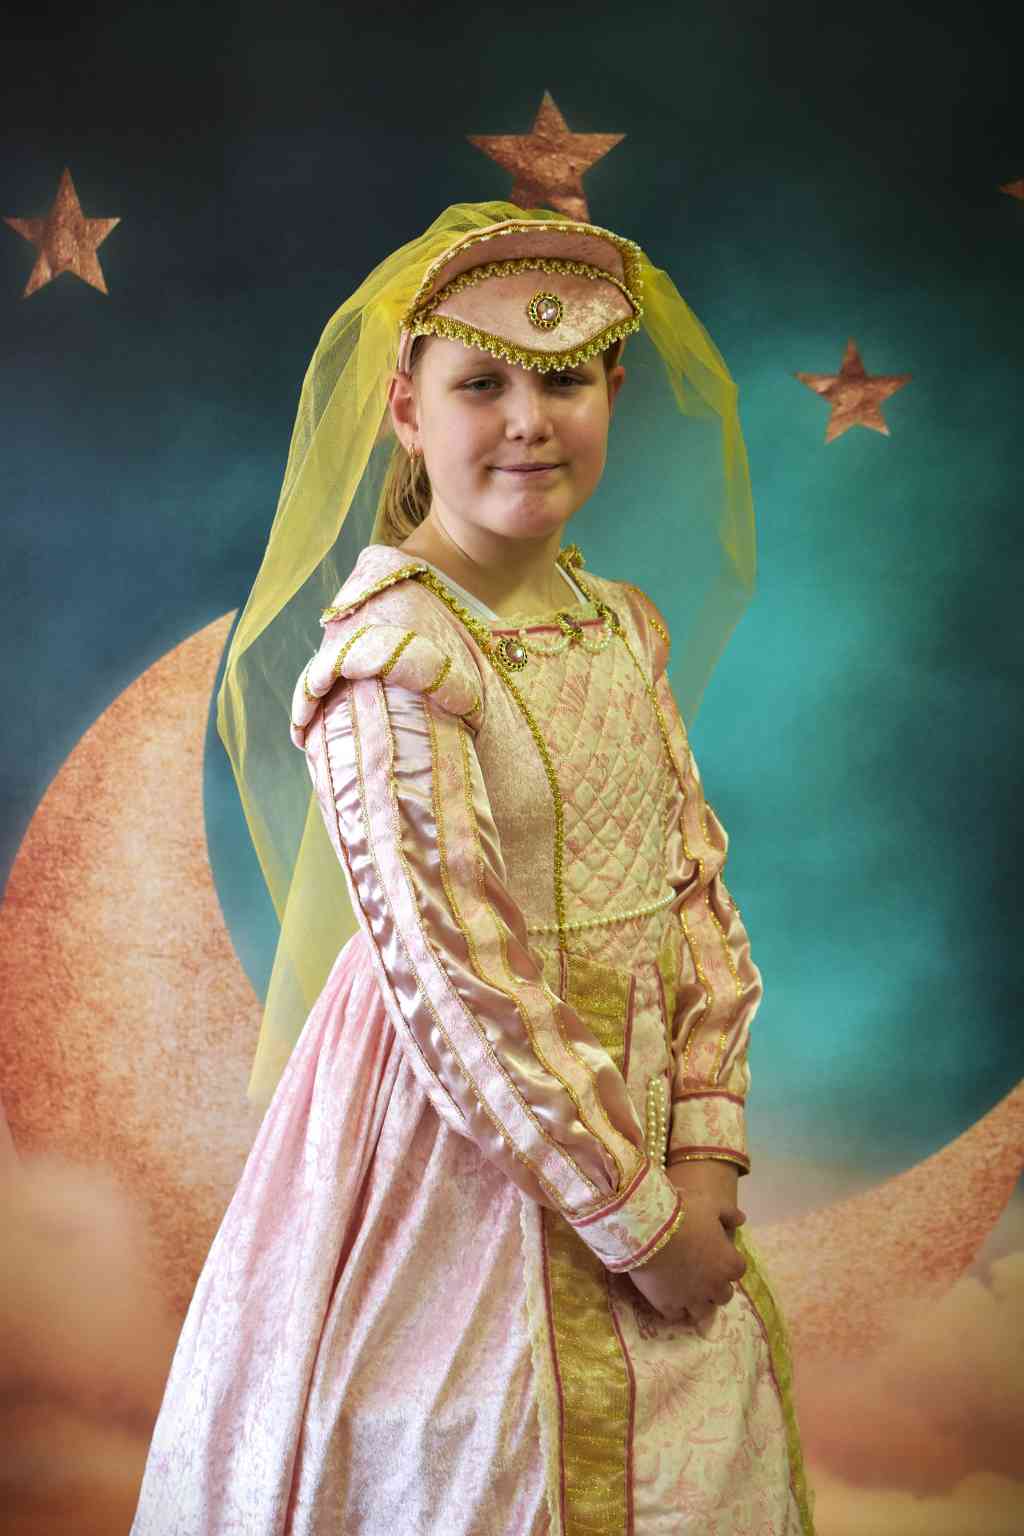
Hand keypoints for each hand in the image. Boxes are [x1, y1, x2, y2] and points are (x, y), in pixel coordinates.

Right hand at [628, 1160, 746, 1327]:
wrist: (649, 1228)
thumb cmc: (684, 1213)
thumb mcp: (711, 1206)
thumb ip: (729, 1214)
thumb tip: (742, 1220)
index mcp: (728, 1263)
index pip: (738, 1270)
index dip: (728, 1263)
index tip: (717, 1256)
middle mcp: (714, 1286)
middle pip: (723, 1296)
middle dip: (716, 1287)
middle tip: (702, 1274)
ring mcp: (692, 1299)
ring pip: (702, 1312)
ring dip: (698, 1302)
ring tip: (686, 1291)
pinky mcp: (668, 1305)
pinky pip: (676, 1315)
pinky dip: (675, 1308)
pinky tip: (668, 1297)